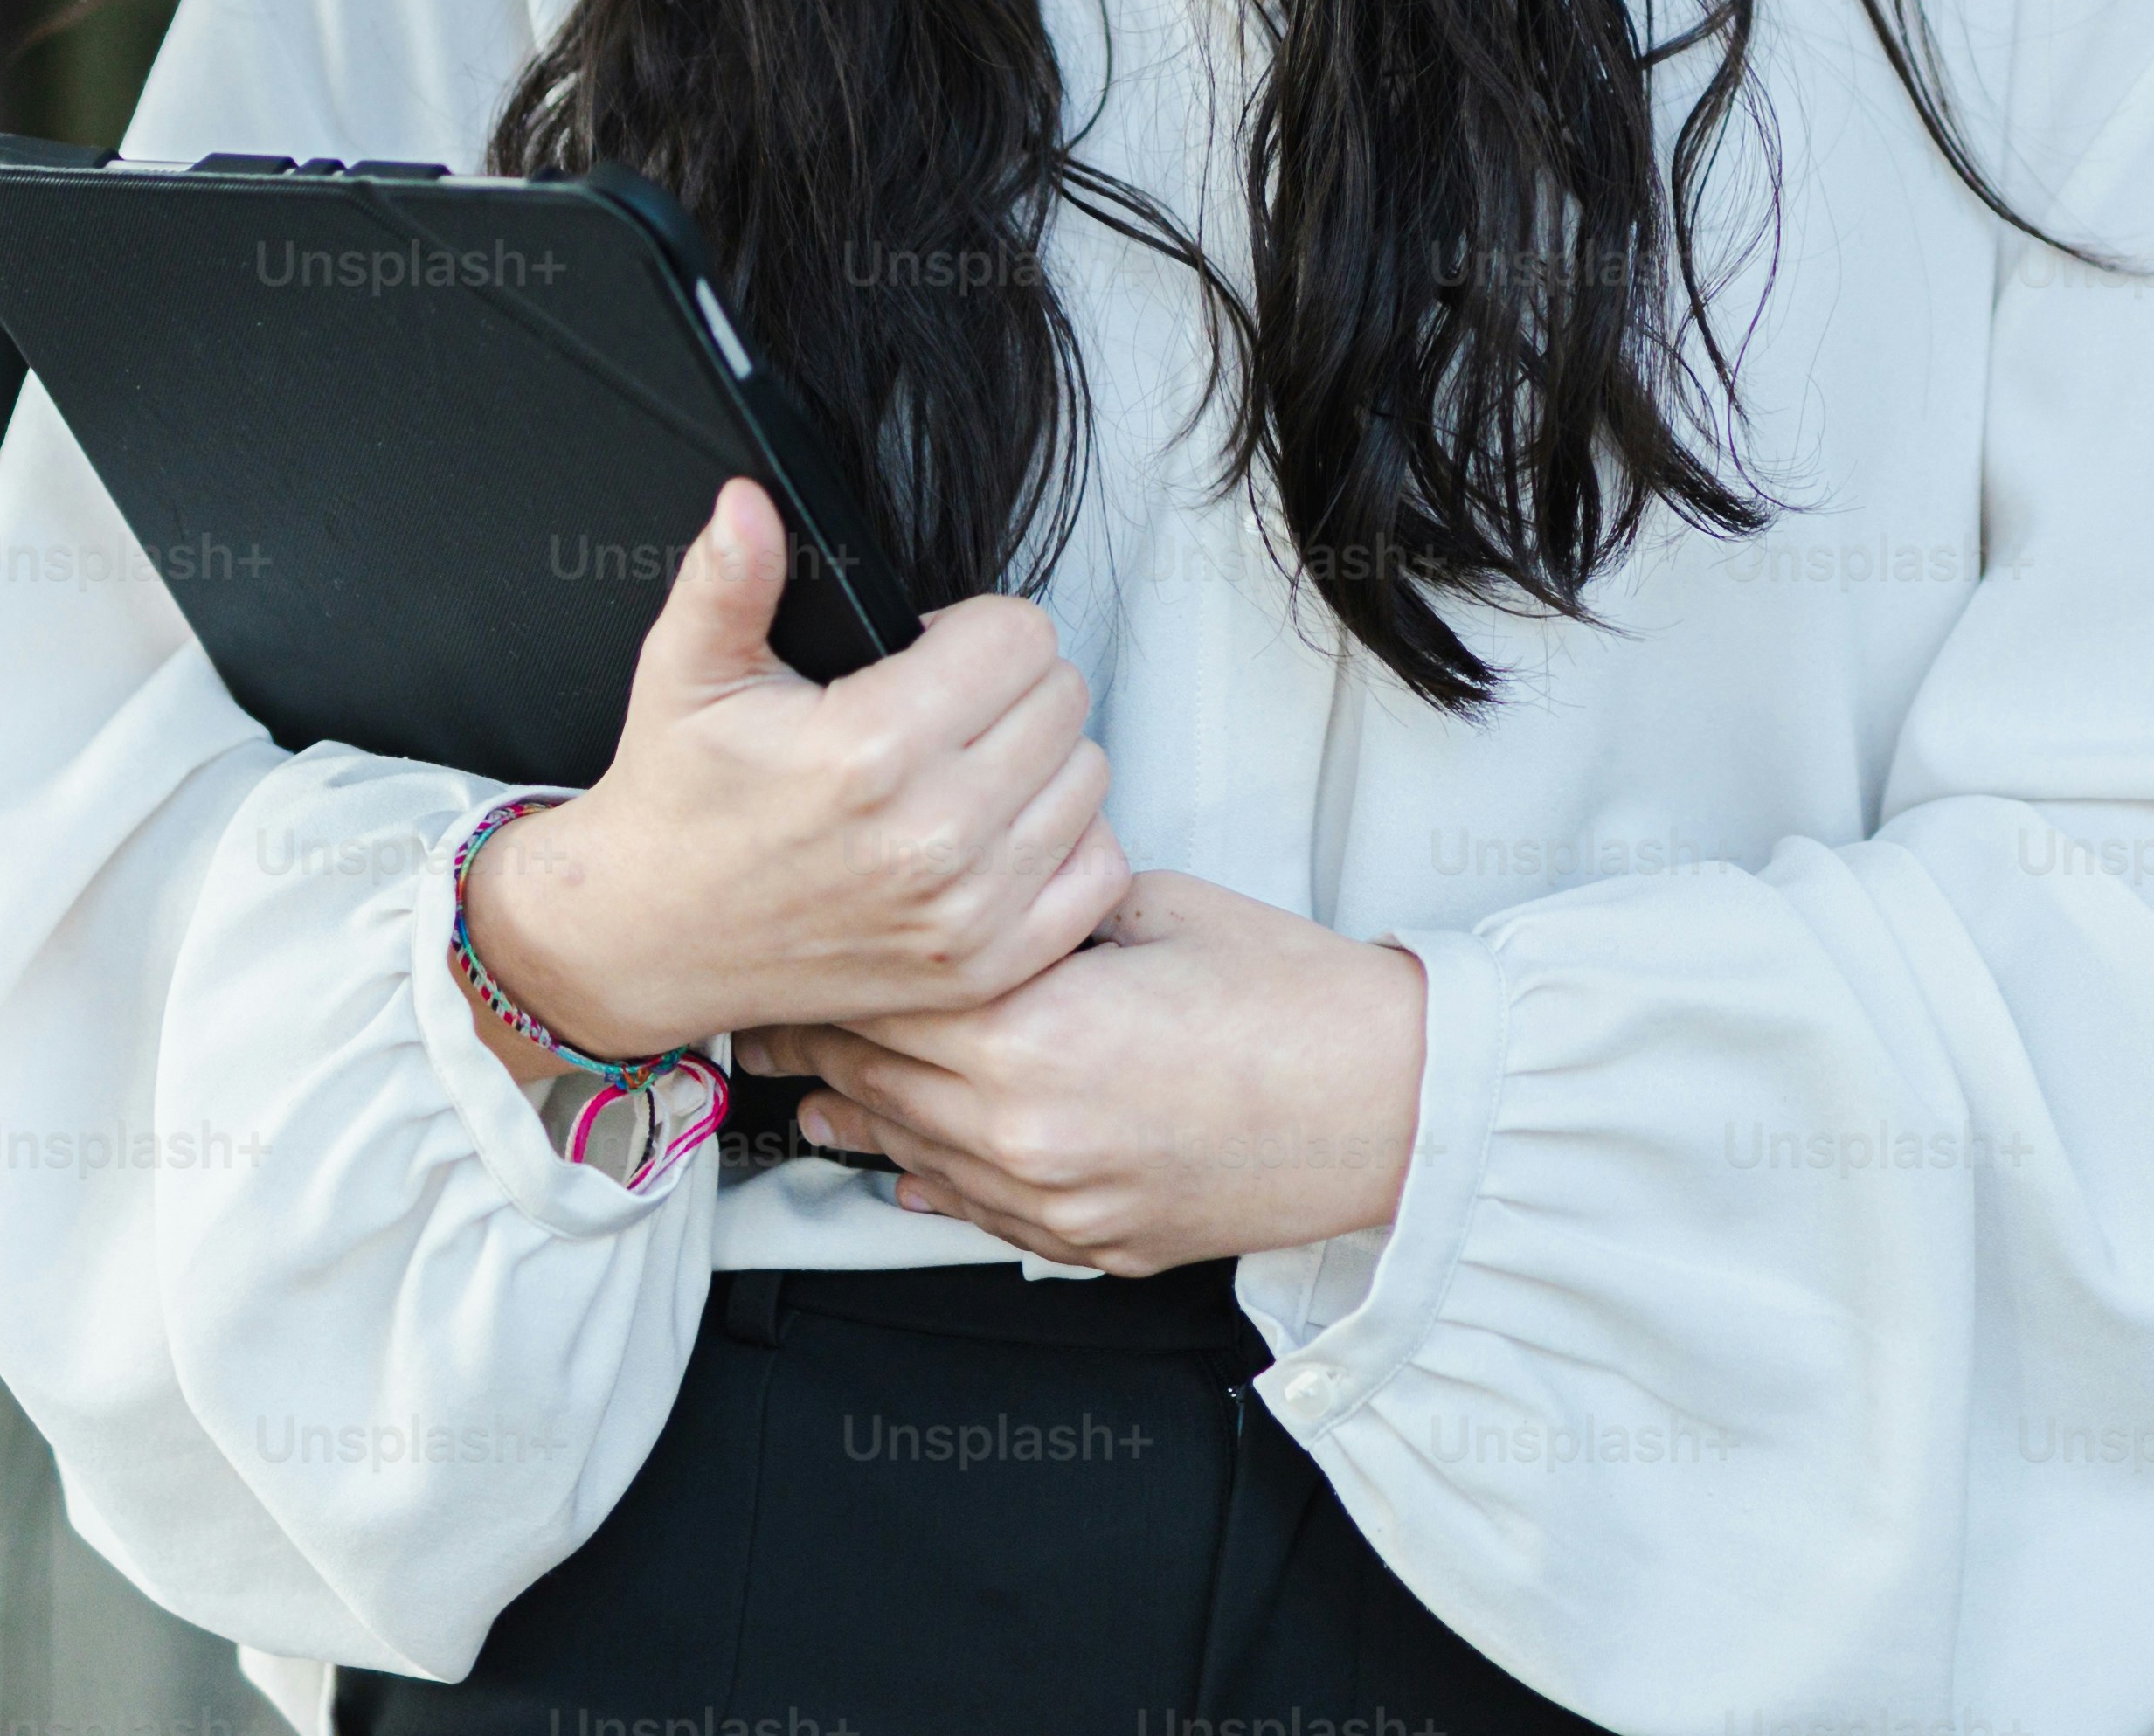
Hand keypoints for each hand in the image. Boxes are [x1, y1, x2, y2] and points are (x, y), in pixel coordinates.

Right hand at [455, 479, 1127, 1075]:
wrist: (650, 936)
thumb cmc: (678, 801)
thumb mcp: (687, 673)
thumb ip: (730, 579)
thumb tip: (750, 502)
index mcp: (871, 747)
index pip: (1019, 635)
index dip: (973, 630)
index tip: (925, 654)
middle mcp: (932, 835)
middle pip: (1063, 699)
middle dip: (1009, 686)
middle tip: (942, 708)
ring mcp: (966, 912)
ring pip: (1088, 777)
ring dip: (1039, 760)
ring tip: (964, 767)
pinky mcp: (984, 968)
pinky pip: (1099, 874)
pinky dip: (1064, 846)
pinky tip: (999, 831)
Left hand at [765, 871, 1428, 1276]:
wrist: (1390, 1104)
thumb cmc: (1291, 999)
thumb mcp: (1150, 910)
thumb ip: (1042, 917)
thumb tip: (980, 909)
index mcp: (1031, 1034)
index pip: (875, 1001)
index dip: (816, 973)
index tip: (782, 948)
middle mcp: (1024, 1131)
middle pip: (872, 1082)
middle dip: (811, 1042)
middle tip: (763, 1011)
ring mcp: (1054, 1201)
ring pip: (911, 1155)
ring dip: (854, 1115)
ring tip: (804, 1086)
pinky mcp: (1088, 1243)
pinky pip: (976, 1213)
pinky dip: (930, 1178)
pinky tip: (902, 1161)